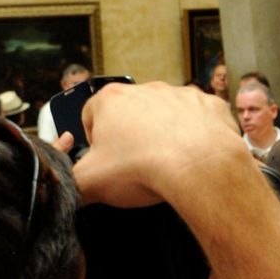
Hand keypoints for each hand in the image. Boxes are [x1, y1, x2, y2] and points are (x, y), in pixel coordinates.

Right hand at [71, 81, 247, 207]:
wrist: (199, 168)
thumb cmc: (143, 168)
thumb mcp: (90, 183)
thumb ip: (72, 183)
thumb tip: (70, 189)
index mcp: (111, 100)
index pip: (90, 115)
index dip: (93, 140)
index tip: (102, 158)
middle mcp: (146, 89)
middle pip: (129, 113)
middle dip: (130, 136)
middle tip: (134, 164)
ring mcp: (180, 95)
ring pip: (165, 113)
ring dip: (163, 132)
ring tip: (165, 161)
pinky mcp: (209, 105)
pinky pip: (198, 118)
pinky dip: (195, 133)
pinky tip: (192, 154)